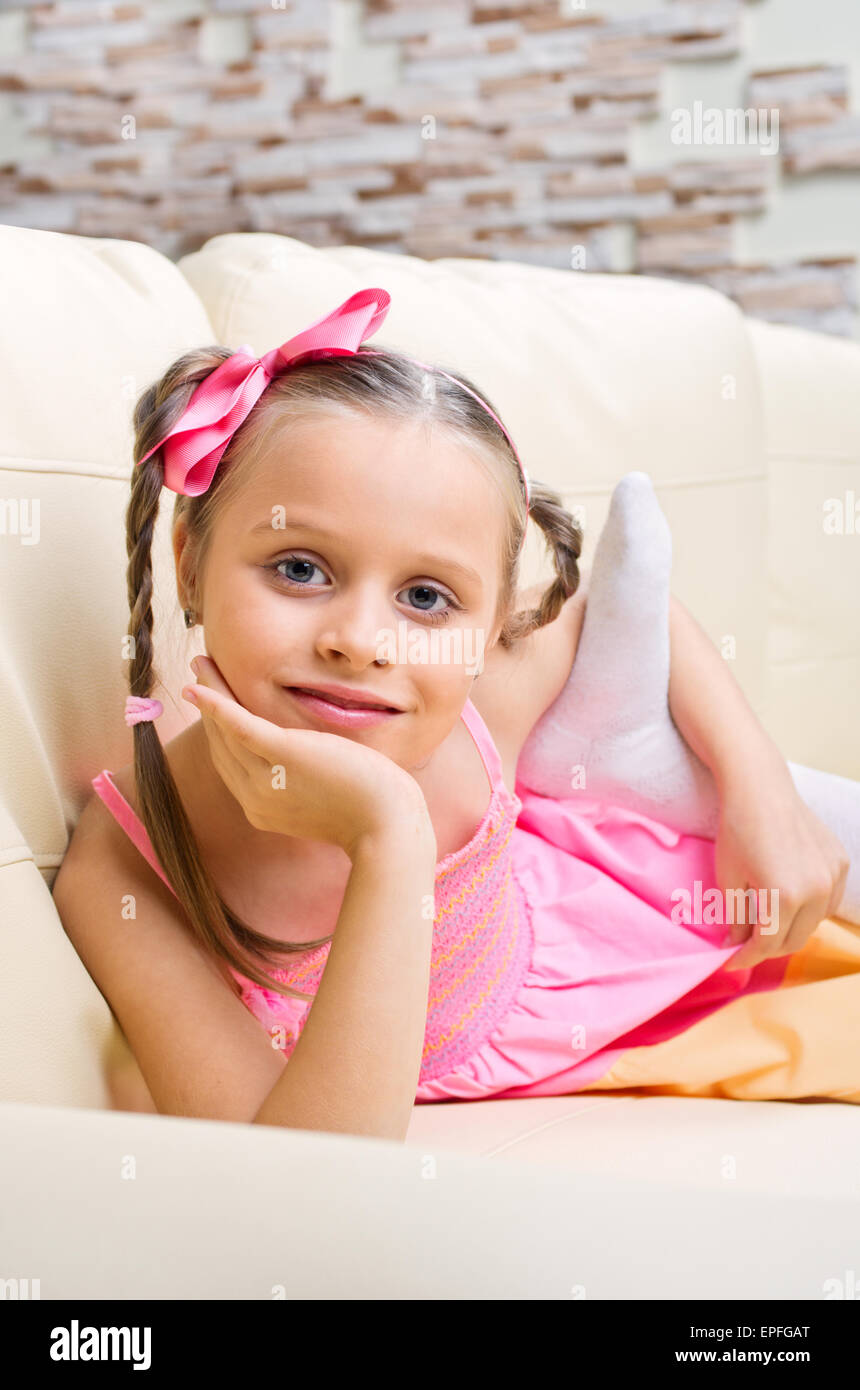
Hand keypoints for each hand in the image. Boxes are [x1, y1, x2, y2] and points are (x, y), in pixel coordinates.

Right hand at [181, 656, 431, 857]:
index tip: (211, 702)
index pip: (231, 763)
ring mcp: (267, 780)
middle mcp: (255, 799)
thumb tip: (302, 764)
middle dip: (207, 706)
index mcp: (262, 809)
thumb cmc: (369, 809)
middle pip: (222, 744)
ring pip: (227, 730)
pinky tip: (200, 685)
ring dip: (210, 691)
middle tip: (198, 672)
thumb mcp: (323, 799)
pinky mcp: (284, 756)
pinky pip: (240, 727)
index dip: (218, 729)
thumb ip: (300, 784)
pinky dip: (217, 704)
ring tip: (201, 662)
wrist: (387, 826)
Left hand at [715, 780, 849, 971]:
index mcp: (785, 896)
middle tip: (746, 944)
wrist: (760, 788)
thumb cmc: (737, 830)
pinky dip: (810, 908)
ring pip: (814, 923)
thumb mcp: (728, 879)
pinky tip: (791, 902)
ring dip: (791, 929)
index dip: (746, 957)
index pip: (767, 945)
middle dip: (768, 948)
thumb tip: (737, 944)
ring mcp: (833, 876)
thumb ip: (736, 919)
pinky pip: (828, 901)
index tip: (731, 961)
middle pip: (794, 940)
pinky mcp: (840, 862)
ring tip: (766, 923)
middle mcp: (816, 890)